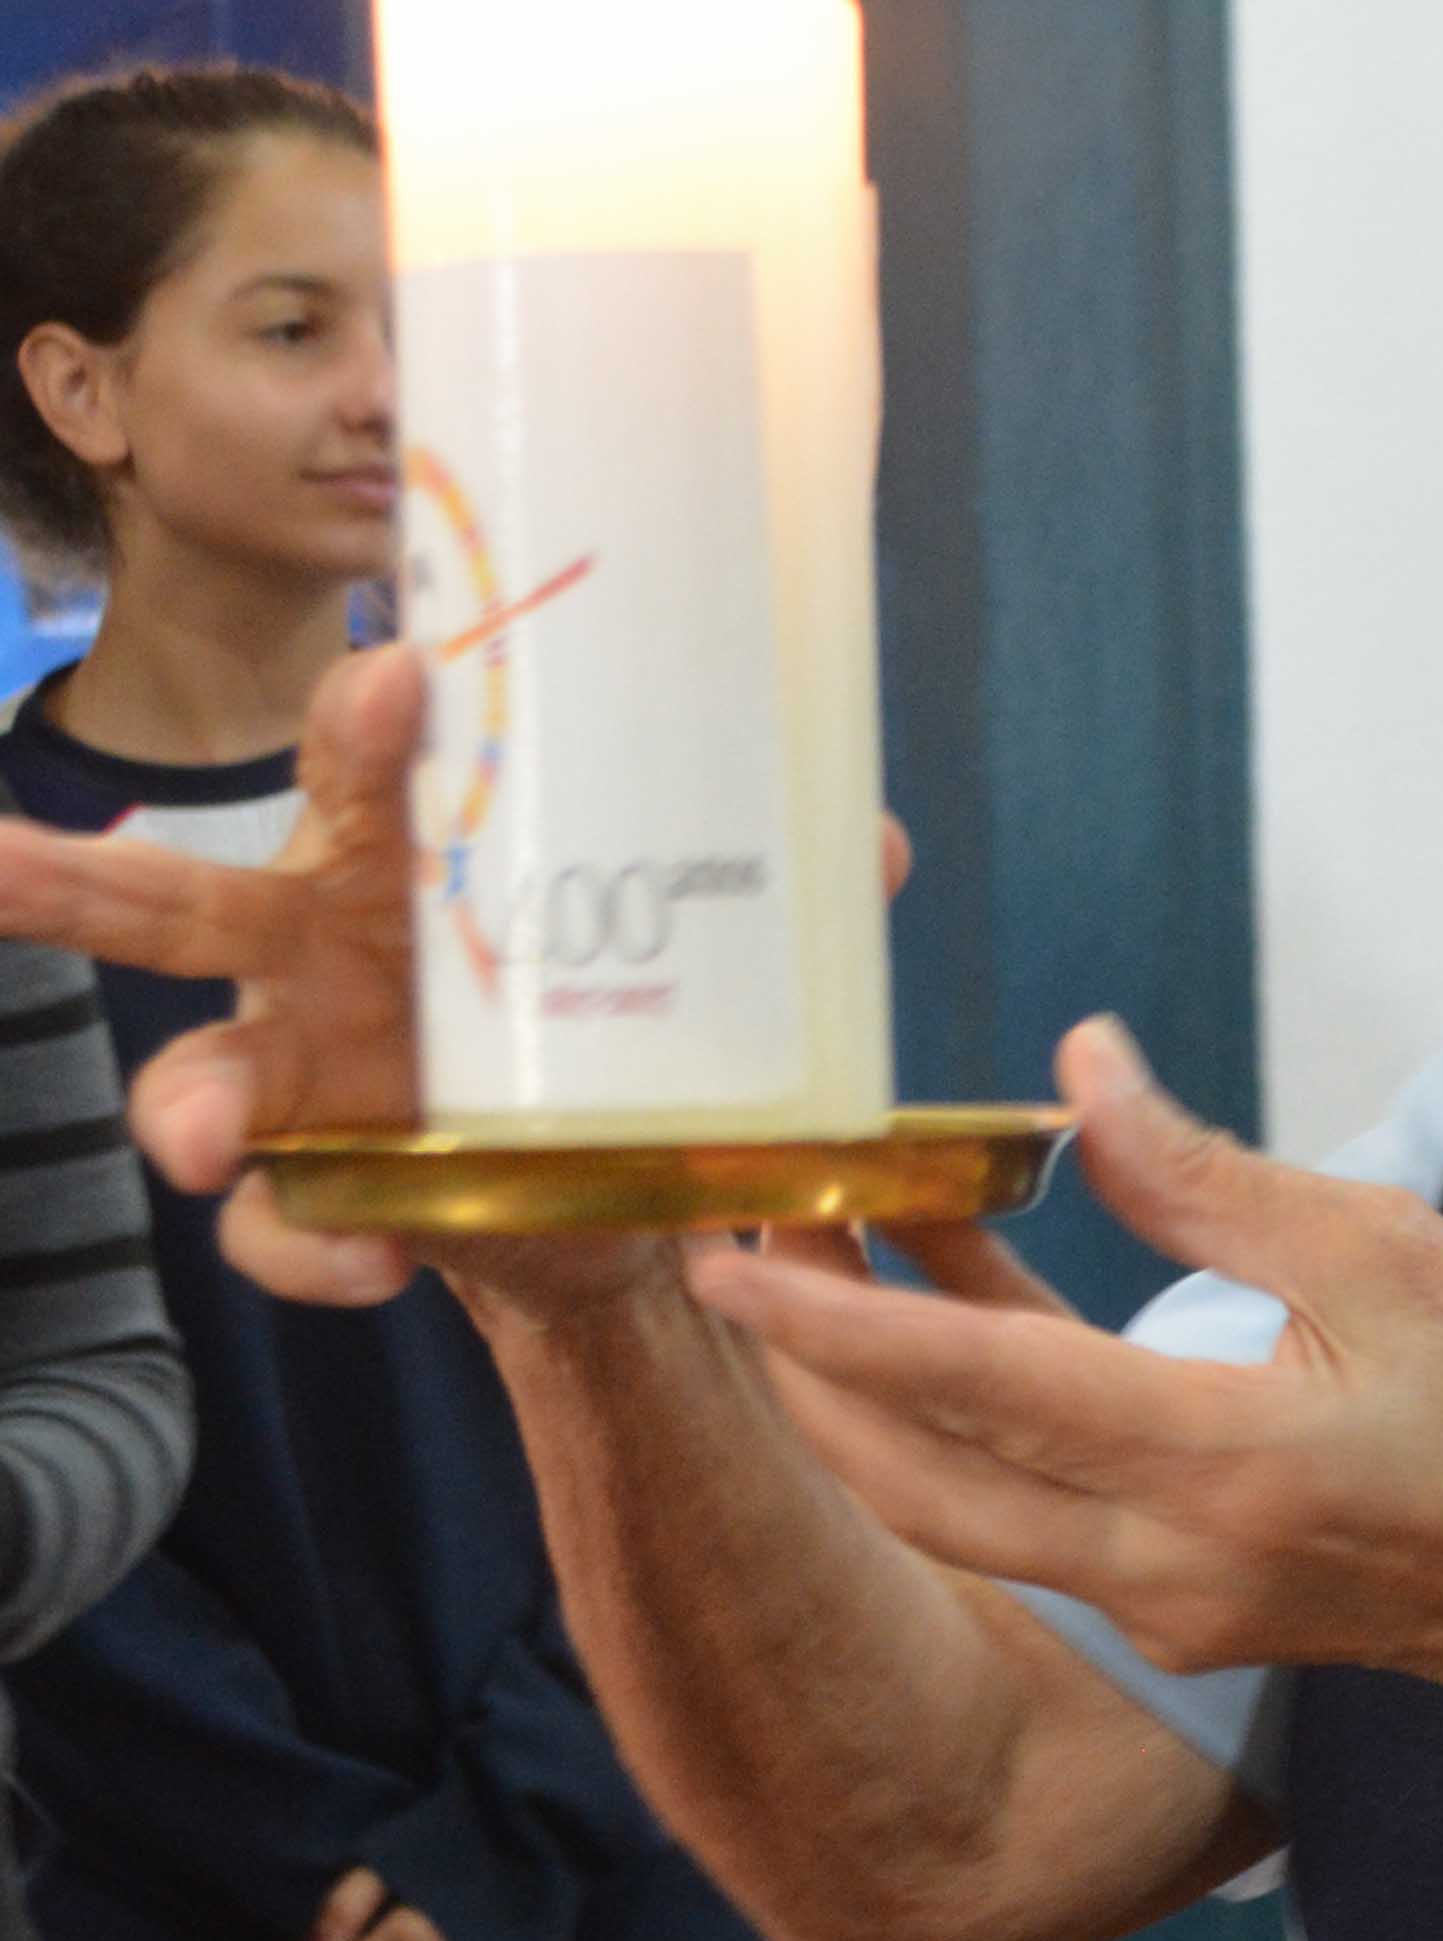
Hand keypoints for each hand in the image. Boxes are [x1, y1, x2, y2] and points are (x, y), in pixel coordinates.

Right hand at [0, 660, 924, 1324]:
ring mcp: (301, 1083)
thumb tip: (865, 837)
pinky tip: (386, 1266)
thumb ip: (767, 891)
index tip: (405, 674)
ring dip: (183, 1107)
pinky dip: (328, 1251)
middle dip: (71, 884)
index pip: (360, 760)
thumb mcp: (698, 949)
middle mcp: (316, 957)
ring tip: (203, 1141)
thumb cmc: (612, 1014)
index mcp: (397, 858)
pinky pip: (287, 1233)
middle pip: (176, 910)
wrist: (611, 1188)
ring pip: (189, 1086)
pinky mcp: (321, 1196)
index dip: (368, 717)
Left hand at [683, 1019, 1442, 1742]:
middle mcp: (1168, 1562)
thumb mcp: (1391, 1256)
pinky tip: (941, 1303)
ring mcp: (1160, 1608)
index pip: (983, 1390)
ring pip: (951, 1507)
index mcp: (1228, 1465)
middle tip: (730, 1235)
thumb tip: (1077, 1076)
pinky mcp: (1165, 1617)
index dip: (838, 1323)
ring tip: (809, 1251)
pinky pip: (1018, 1516)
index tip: (726, 1254)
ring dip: (864, 1396)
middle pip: (914, 1478)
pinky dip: (958, 1421)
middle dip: (802, 1367)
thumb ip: (1212, 1179)